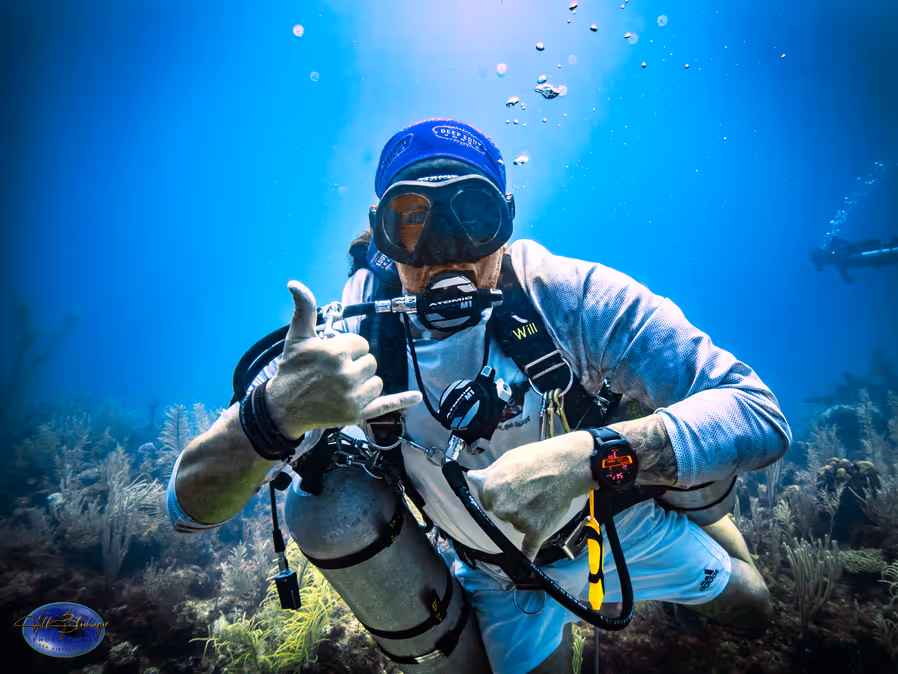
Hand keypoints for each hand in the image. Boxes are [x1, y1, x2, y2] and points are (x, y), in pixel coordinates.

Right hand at [264, 281, 421, 437]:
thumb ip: (304, 309)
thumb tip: (295, 283)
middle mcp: (347, 374)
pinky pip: (386, 404)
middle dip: (356, 365)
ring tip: (341, 386)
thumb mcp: (296, 338)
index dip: (348, 349)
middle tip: (334, 373)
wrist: (282, 408)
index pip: (361, 344)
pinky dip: (402, 400)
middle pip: (371, 362)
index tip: (332, 356)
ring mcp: (353, 396)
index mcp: (335, 352)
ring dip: (364, 382)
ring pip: (376, 381)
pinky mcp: (357, 413)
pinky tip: (415, 396)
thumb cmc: (291, 370)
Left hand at [466, 432, 595, 560]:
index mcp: (489, 489)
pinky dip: (528, 556)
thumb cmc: (537, 458)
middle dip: (512, 505)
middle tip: (529, 490)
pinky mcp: (535, 531)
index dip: (500, 493)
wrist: (566, 466)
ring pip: (517, 524)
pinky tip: (526, 565)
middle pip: (501, 513)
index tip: (513, 488)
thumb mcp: (508, 459)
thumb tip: (472, 477)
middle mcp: (500, 508)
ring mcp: (517, 521)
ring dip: (526, 516)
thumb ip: (489, 473)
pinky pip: (529, 549)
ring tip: (541, 498)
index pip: (487, 500)